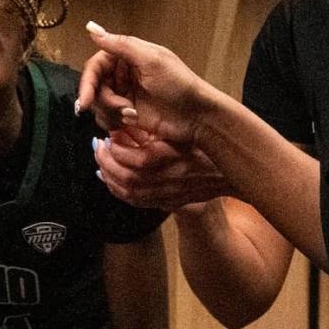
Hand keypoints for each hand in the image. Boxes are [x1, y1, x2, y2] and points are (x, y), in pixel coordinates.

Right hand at [74, 21, 221, 149]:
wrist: (196, 117)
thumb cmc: (180, 85)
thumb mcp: (151, 60)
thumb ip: (120, 45)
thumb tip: (91, 28)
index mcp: (128, 55)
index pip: (95, 66)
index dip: (87, 82)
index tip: (85, 101)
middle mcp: (123, 73)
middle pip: (94, 87)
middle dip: (104, 101)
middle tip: (122, 109)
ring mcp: (124, 93)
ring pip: (99, 104)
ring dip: (111, 112)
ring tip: (132, 115)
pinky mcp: (126, 112)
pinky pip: (106, 117)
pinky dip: (114, 121)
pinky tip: (132, 121)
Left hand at [94, 126, 228, 213]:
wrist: (231, 171)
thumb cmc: (205, 145)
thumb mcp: (182, 132)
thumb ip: (153, 131)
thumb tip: (123, 127)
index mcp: (176, 157)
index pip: (139, 160)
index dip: (118, 151)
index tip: (108, 137)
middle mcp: (172, 178)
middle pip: (129, 179)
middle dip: (107, 164)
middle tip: (97, 149)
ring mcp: (170, 193)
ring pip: (130, 193)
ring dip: (110, 179)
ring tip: (100, 164)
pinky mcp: (170, 202)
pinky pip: (138, 202)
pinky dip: (119, 192)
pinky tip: (110, 181)